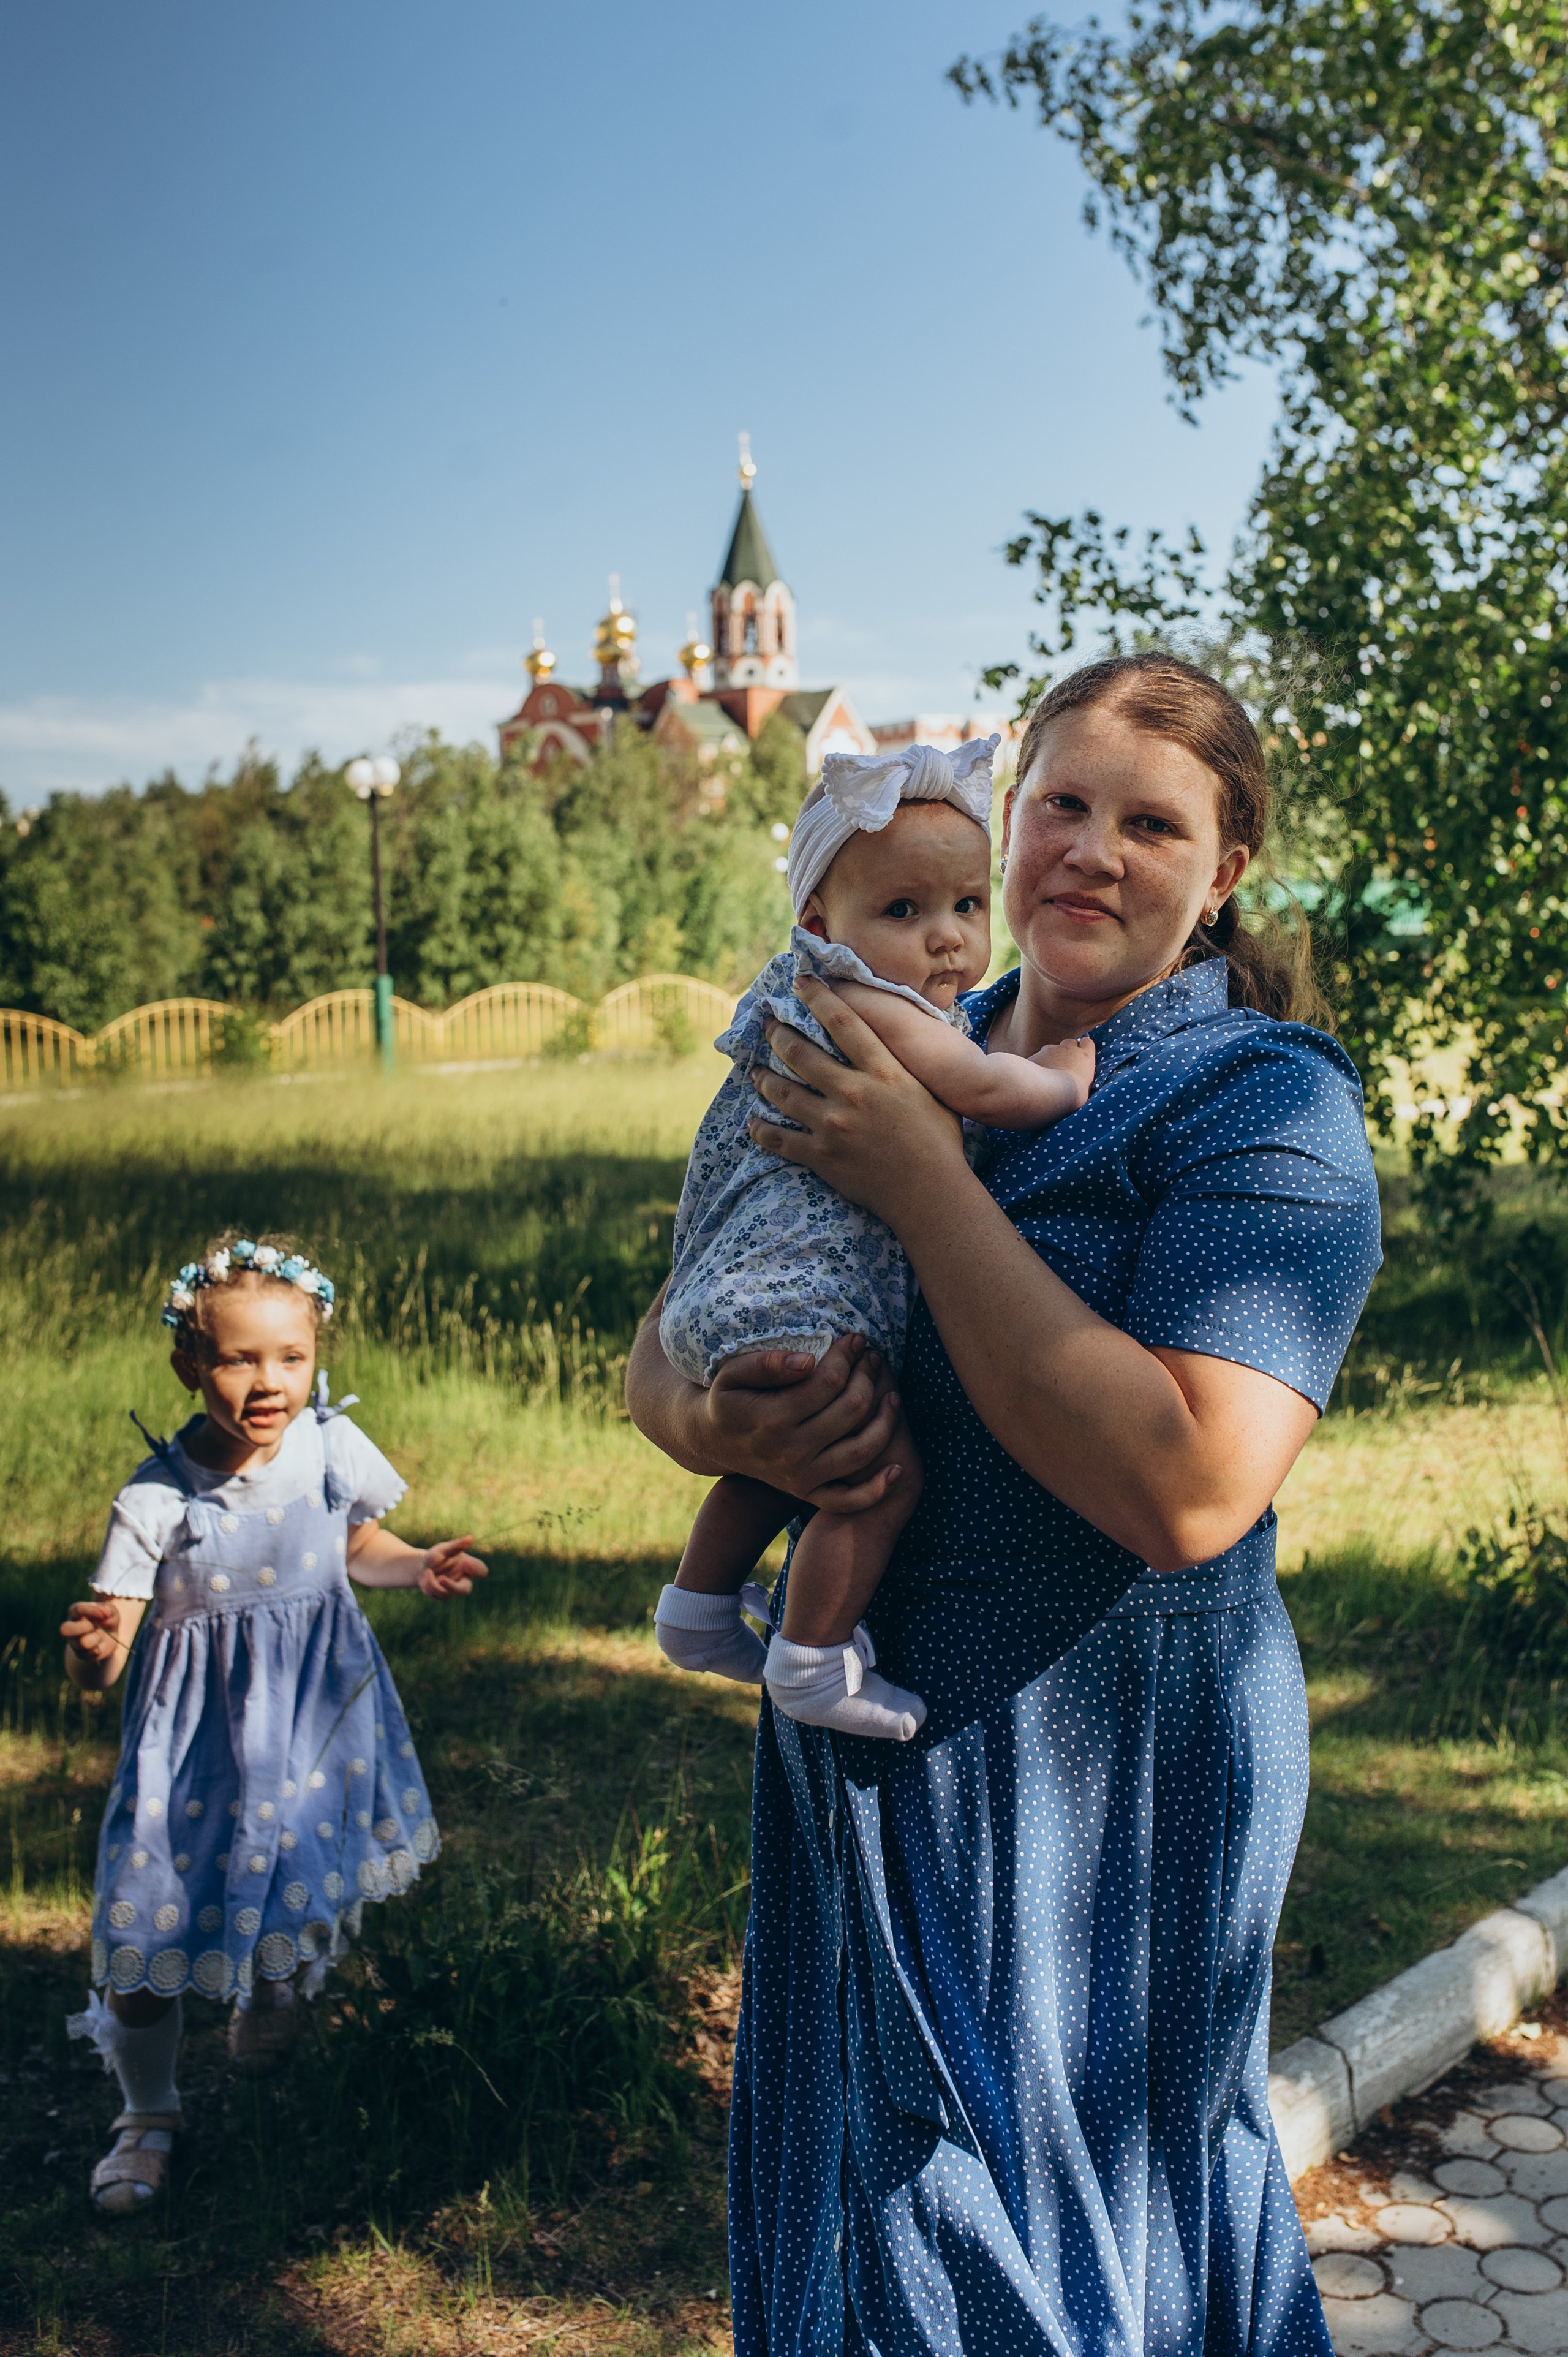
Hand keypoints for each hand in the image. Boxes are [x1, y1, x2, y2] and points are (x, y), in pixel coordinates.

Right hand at [61, 1597, 122, 1663]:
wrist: (110, 1638)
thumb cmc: (107, 1620)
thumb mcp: (111, 1611)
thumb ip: (109, 1609)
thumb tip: (106, 1612)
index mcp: (75, 1612)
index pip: (78, 1609)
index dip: (93, 1611)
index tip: (106, 1614)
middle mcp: (70, 1627)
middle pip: (65, 1630)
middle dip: (85, 1627)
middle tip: (95, 1626)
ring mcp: (73, 1642)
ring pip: (81, 1643)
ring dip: (96, 1639)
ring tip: (100, 1636)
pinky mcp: (80, 1654)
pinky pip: (89, 1654)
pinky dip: (98, 1650)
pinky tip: (99, 1646)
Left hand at [419, 1537, 487, 1597]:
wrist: (422, 1567)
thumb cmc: (436, 1556)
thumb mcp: (443, 1549)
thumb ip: (456, 1545)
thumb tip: (470, 1538)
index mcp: (468, 1566)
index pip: (480, 1569)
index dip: (480, 1571)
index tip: (481, 1572)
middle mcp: (464, 1580)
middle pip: (464, 1590)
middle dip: (451, 1586)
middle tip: (441, 1579)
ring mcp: (454, 1591)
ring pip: (446, 1593)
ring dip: (433, 1582)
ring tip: (427, 1571)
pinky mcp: (444, 1596)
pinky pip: (436, 1595)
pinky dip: (429, 1585)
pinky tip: (427, 1578)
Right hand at [701, 1333, 904, 1511]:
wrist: (714, 1441)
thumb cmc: (728, 1398)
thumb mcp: (731, 1374)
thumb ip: (764, 1364)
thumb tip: (808, 1361)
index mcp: (771, 1420)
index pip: (828, 1382)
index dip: (847, 1356)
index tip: (854, 1339)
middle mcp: (789, 1452)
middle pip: (850, 1410)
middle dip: (868, 1377)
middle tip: (872, 1358)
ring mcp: (801, 1476)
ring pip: (861, 1449)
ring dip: (886, 1420)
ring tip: (891, 1395)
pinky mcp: (808, 1493)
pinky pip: (848, 1500)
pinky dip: (877, 1490)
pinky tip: (897, 1469)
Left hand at [746, 978, 969, 1225]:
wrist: (932, 1194)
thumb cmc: (941, 1142)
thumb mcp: (931, 1091)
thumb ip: (907, 1065)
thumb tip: (903, 1038)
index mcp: (883, 1072)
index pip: (843, 1022)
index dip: (818, 997)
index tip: (800, 983)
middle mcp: (853, 1093)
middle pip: (802, 1053)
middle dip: (779, 1035)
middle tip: (767, 1025)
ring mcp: (833, 1125)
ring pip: (784, 1093)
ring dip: (765, 1079)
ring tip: (754, 1071)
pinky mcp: (821, 1156)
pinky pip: (779, 1139)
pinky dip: (761, 1130)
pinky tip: (752, 1122)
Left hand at [1030, 1032, 1095, 1104]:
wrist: (1049, 1092)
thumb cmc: (1071, 1095)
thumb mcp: (1085, 1088)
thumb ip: (1082, 1078)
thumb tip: (1078, 1080)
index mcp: (1084, 1056)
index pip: (1087, 1042)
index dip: (1083, 1048)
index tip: (1080, 1056)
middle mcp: (1068, 1048)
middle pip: (1069, 1042)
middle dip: (1067, 1051)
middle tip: (1064, 1066)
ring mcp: (1050, 1050)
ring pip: (1051, 1049)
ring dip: (1051, 1057)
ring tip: (1048, 1074)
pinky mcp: (1036, 1055)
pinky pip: (1037, 1057)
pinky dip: (1037, 1064)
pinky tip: (1035, 1077)